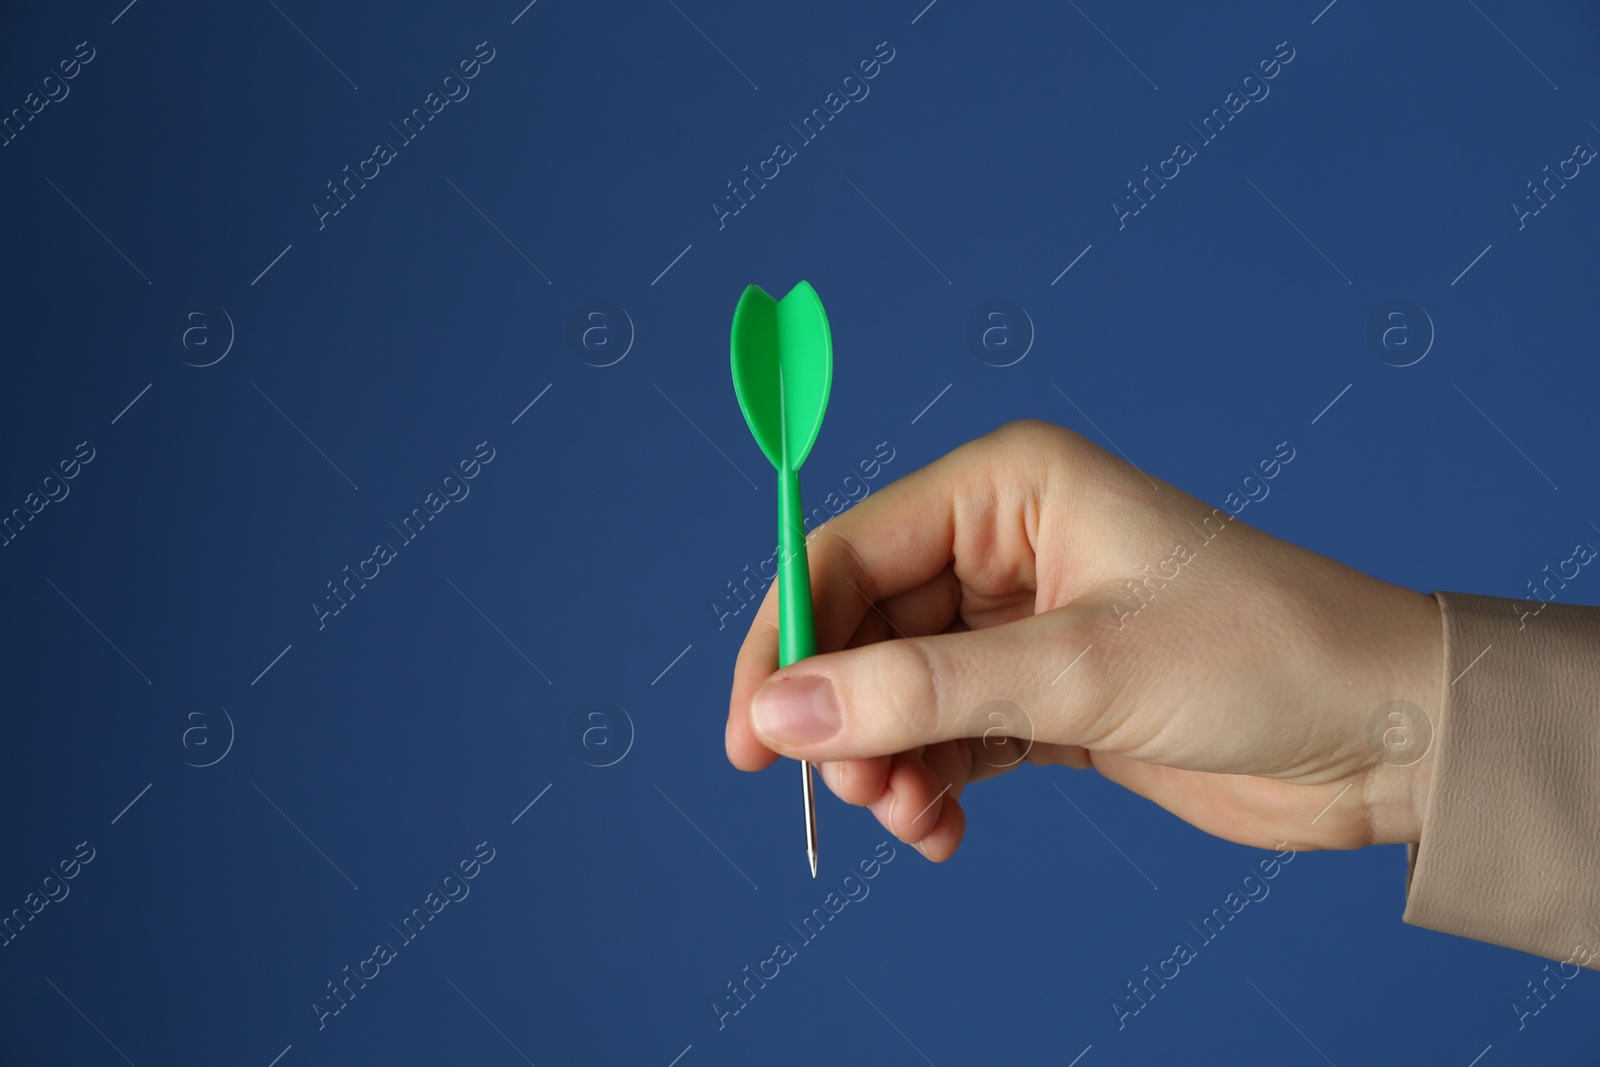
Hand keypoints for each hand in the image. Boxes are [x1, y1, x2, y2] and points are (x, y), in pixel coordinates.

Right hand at [725, 420, 1442, 860]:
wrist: (1384, 735)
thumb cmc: (1257, 656)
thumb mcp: (1074, 673)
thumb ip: (915, 693)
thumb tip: (777, 716)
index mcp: (1005, 487)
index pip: (848, 551)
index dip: (785, 640)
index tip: (751, 737)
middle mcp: (1001, 543)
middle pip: (861, 627)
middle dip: (843, 717)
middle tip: (849, 796)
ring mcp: (1020, 622)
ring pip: (896, 690)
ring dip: (886, 762)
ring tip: (912, 820)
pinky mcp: (1041, 692)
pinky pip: (944, 735)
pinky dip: (930, 785)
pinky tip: (943, 830)